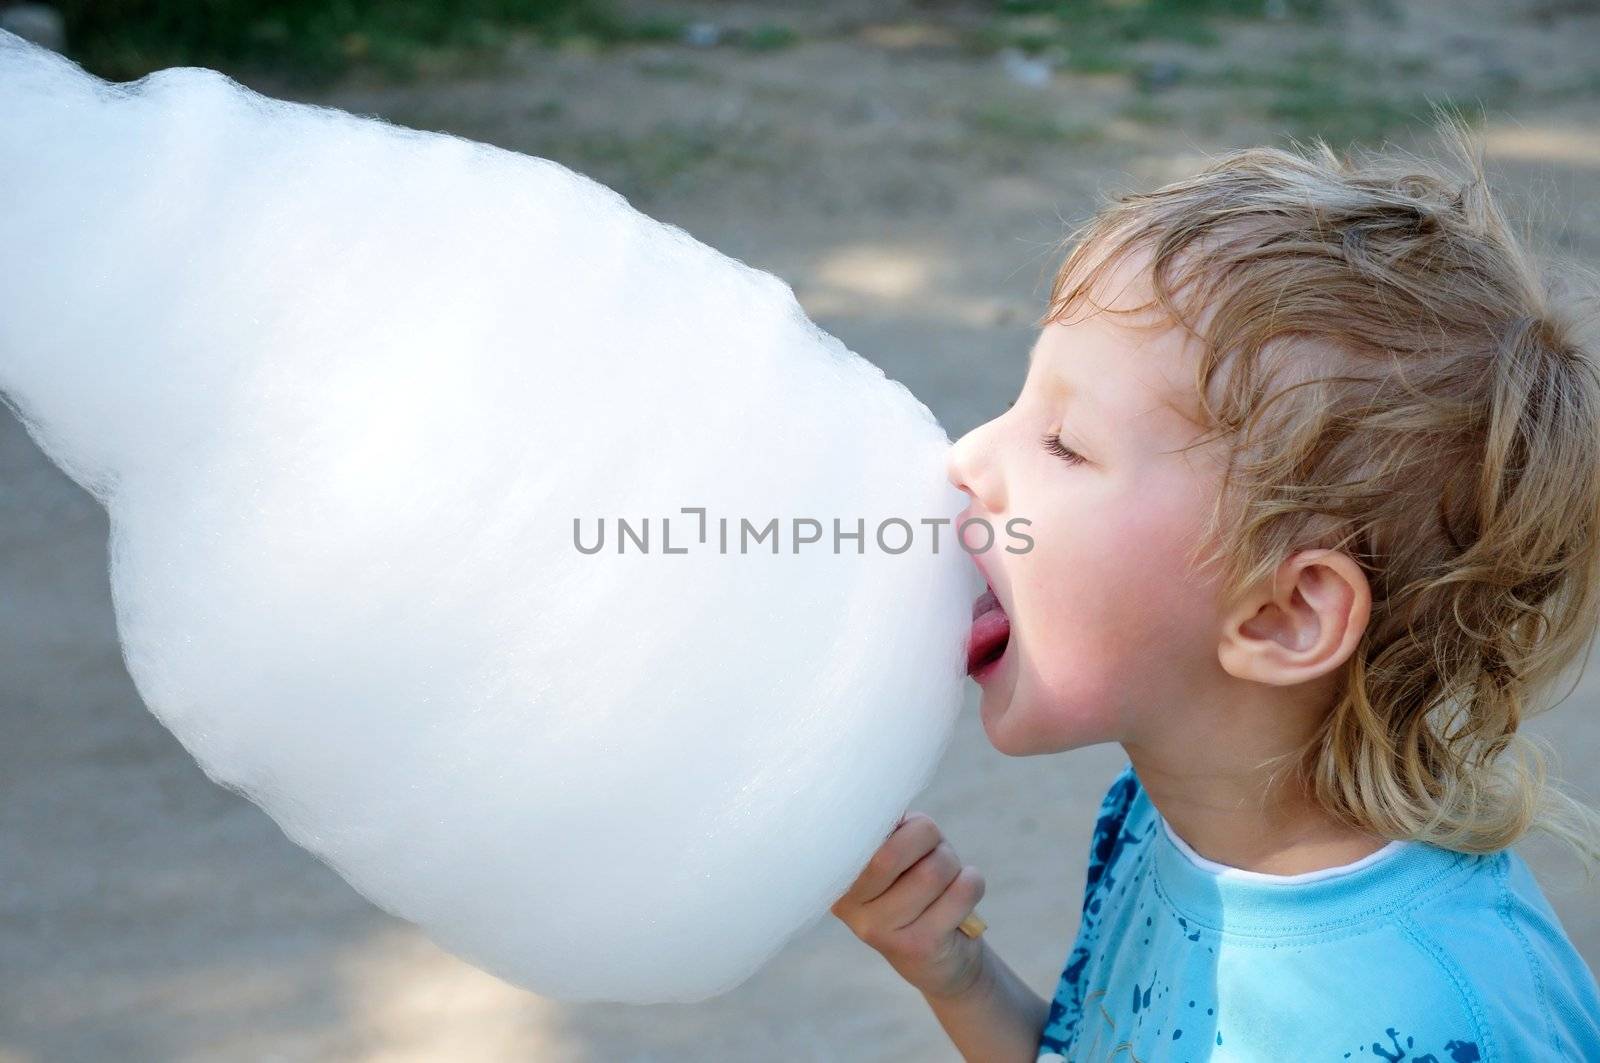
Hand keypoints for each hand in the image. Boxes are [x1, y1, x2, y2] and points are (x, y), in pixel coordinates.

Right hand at [831, 811, 987, 999]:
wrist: (942, 959)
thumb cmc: (917, 888)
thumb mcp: (893, 854)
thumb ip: (886, 831)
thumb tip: (888, 809)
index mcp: (839, 878)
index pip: (863, 832)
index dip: (899, 826)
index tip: (907, 834)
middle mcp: (851, 908)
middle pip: (893, 852)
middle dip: (929, 842)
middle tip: (934, 853)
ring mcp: (882, 932)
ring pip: (932, 871)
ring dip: (953, 864)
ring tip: (947, 879)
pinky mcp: (919, 946)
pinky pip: (962, 891)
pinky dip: (972, 881)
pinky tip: (961, 895)